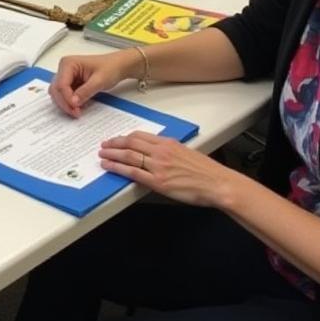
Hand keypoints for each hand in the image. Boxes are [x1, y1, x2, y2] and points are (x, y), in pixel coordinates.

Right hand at [50, 49, 138, 116]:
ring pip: (58, 94)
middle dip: (64, 102)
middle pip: (56, 89)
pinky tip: (77, 108)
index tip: (75, 108)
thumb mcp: (99, 80)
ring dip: (65, 104)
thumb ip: (85, 91)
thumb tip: (74, 102)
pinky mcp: (71, 83)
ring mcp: (67, 76)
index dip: (67, 98)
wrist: (118, 67)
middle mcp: (64, 69)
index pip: (61, 84)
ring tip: (77, 111)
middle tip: (75, 113)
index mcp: (68, 63)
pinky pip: (65, 95)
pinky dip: (69, 103)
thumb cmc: (110, 68)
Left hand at [98, 131, 237, 207]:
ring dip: (112, 155)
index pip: (139, 136)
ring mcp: (158, 166)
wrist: (217, 184)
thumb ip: (169, 150)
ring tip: (102, 155)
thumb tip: (154, 152)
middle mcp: (161, 152)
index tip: (116, 139)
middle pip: (130, 143)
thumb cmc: (206, 171)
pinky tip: (110, 167)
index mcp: (168, 143)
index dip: (124, 137)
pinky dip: (118, 168)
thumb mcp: (186, 152)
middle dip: (114, 144)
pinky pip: (133, 173)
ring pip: (128, 156)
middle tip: (103, 145)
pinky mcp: (158, 182)